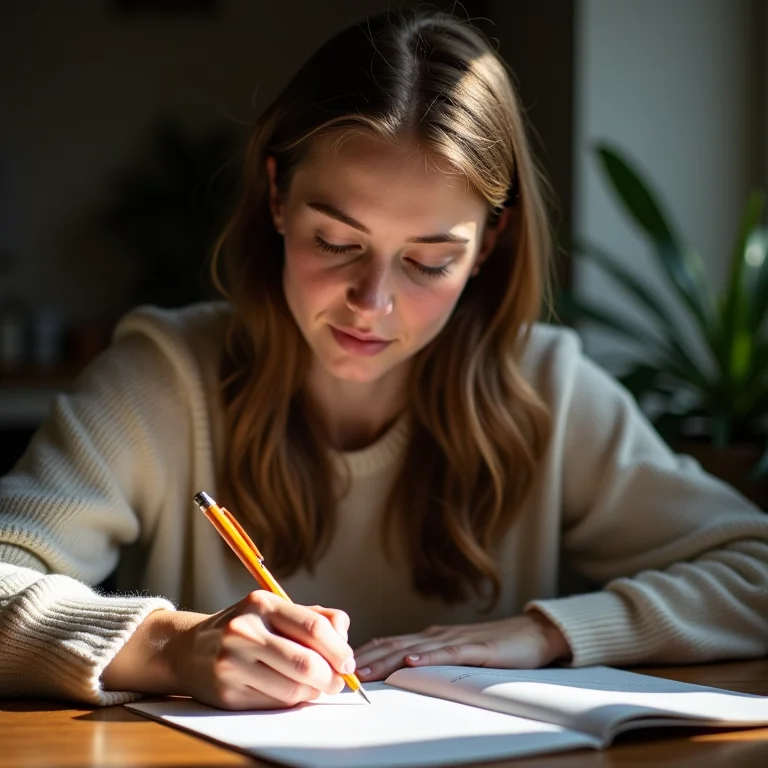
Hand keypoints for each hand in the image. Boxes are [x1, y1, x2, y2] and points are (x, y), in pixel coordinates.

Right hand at [104, 592, 355, 709]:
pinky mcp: (227, 693)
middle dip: (331, 677)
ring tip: (316, 687)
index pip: (313, 627)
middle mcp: (244, 631)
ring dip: (314, 692)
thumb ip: (316, 617)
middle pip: (306, 663)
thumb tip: (345, 637)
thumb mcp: (276, 610)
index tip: (349, 662)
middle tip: (338, 681)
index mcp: (262, 604)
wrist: (189, 649)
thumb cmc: (246, 629)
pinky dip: (292, 702)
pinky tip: (292, 692)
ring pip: (293, 689)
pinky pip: (274, 704)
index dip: (339, 649)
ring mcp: (232, 664)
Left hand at [353, 611, 570, 680]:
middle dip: (366, 658)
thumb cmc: (496, 648)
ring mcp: (456, 640)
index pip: (390, 644)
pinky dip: (427, 657)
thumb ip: (433, 660)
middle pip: (395, 645)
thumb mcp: (458, 656)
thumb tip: (403, 673)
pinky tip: (412, 662)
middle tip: (341, 670)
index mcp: (431, 638)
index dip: (366, 653)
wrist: (532, 635)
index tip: (341, 664)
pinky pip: (449, 653)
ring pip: (414, 649)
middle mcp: (438, 635)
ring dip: (386, 659)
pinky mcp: (477, 649)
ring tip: (364, 669)